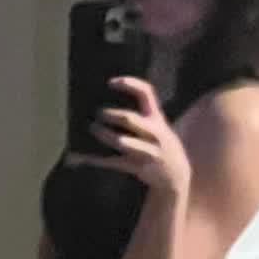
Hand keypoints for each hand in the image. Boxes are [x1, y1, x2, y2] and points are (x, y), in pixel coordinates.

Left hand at [66, 77, 190, 195]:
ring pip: (122, 142)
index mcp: (157, 120)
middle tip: (98, 113)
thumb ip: (141, 115)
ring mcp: (148, 152)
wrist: (177, 175)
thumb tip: (108, 102)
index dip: (129, 84)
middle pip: (129, 119)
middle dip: (110, 115)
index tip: (110, 83)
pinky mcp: (139, 167)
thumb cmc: (159, 145)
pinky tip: (81, 156)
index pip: (146, 94)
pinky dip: (97, 159)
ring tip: (93, 128)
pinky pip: (115, 162)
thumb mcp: (159, 127)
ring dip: (104, 135)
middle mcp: (154, 134)